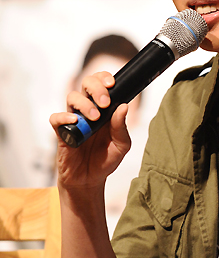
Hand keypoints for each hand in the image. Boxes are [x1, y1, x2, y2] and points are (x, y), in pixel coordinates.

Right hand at [50, 71, 131, 189]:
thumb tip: (123, 107)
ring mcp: (74, 120)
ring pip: (72, 97)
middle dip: (96, 87)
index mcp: (104, 109)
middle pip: (86, 84)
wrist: (89, 180)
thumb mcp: (121, 145)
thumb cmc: (105, 159)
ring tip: (95, 117)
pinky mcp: (62, 132)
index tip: (112, 83)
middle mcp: (88, 110)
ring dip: (85, 104)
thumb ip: (121, 127)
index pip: (101, 83)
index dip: (104, 78)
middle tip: (105, 102)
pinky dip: (64, 117)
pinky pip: (56, 118)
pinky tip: (75, 122)